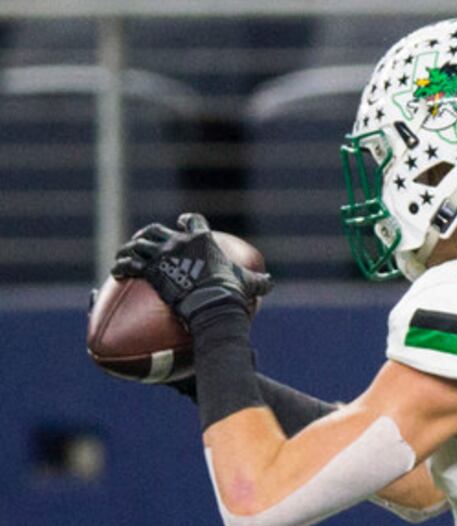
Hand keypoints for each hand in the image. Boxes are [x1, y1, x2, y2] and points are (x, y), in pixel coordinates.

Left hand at [111, 213, 270, 324]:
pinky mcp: (152, 270)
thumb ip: (258, 282)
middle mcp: (179, 242)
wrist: (213, 304)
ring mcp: (163, 255)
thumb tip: (271, 282)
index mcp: (202, 240)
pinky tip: (116, 272)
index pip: (193, 222)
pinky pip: (132, 264)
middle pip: (157, 230)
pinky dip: (122, 266)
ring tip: (123, 256)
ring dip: (129, 249)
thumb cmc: (231, 294)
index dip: (188, 222)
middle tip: (143, 241)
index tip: (184, 222)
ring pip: (139, 245)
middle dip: (148, 234)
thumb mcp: (248, 285)